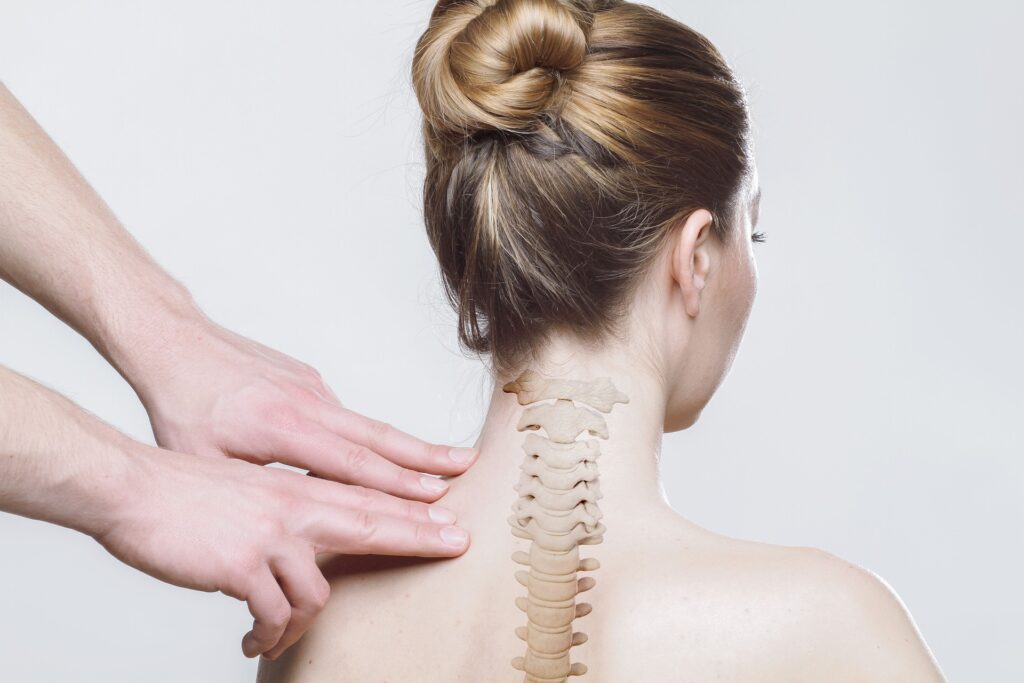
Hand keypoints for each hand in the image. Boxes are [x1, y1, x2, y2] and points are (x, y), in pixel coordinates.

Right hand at [95, 445, 469, 659]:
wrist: (135, 488)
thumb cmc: (188, 492)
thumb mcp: (252, 492)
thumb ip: (289, 512)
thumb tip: (310, 543)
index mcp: (297, 490)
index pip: (369, 499)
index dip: (414, 510)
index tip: (451, 516)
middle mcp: (294, 508)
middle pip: (374, 523)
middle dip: (420, 537)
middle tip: (458, 545)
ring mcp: (272, 536)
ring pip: (319, 594)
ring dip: (302, 625)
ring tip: (275, 635)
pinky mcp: (243, 566)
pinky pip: (274, 615)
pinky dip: (269, 634)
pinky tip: (254, 639)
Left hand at [130, 315, 477, 501]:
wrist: (173, 341)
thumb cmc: (180, 405)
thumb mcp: (201, 462)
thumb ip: (252, 492)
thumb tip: (289, 524)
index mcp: (281, 427)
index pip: (351, 463)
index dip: (395, 484)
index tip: (435, 498)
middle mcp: (307, 403)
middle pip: (378, 436)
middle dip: (427, 458)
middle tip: (469, 469)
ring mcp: (311, 387)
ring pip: (371, 423)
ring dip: (412, 447)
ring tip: (452, 462)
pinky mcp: (309, 380)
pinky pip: (349, 414)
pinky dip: (379, 436)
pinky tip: (397, 453)